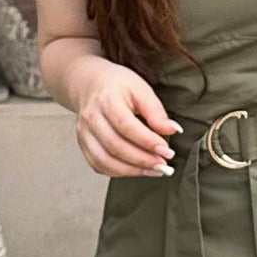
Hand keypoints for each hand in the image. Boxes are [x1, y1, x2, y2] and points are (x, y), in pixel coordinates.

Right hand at [75, 62, 181, 176]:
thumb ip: (156, 111)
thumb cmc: (118, 86)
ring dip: (132, 170)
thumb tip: (173, 130)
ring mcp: (85, 133)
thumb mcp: (141, 90)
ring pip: (105, 160)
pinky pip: (98, 165)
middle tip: (163, 165)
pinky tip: (137, 170)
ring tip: (154, 170)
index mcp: (107, 100)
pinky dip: (119, 172)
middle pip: (115, 146)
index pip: (126, 126)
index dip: (148, 142)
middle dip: (142, 160)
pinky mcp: (84, 145)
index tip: (167, 151)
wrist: (91, 84)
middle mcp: (92, 118)